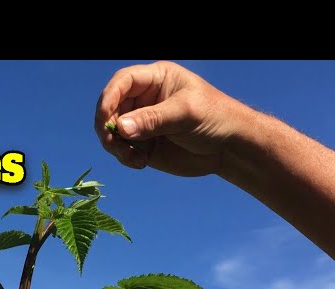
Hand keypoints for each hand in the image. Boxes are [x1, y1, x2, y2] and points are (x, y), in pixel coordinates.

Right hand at [94, 61, 247, 174]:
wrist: (229, 148)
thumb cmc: (215, 118)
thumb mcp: (185, 113)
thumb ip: (153, 119)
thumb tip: (120, 127)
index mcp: (155, 79)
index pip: (122, 82)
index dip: (108, 98)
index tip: (105, 119)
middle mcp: (143, 99)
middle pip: (110, 108)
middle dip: (108, 128)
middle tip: (116, 145)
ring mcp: (141, 122)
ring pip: (112, 131)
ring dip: (116, 146)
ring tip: (135, 159)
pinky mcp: (142, 144)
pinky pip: (121, 150)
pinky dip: (124, 158)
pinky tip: (141, 163)